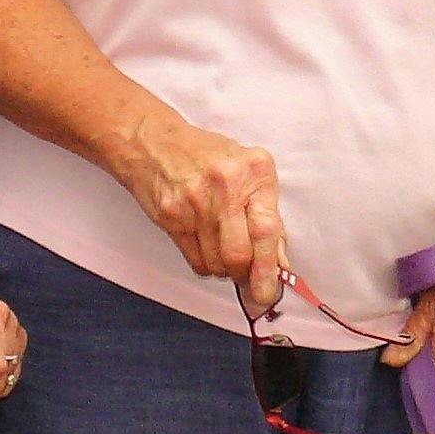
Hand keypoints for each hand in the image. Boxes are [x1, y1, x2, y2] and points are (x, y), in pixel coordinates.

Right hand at [114, 106, 285, 312]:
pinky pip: (196, 261)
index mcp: (253, 171)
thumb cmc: (206, 156)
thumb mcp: (248, 170)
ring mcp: (195, 204)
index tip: (270, 289)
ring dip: (226, 270)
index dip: (270, 267)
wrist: (155, 144)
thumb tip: (279, 259)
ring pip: (217, 263)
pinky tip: (209, 247)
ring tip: (226, 251)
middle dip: (246, 275)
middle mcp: (225, 187)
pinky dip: (208, 265)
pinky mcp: (172, 219)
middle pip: (238, 254)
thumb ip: (267, 212)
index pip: (266, 229)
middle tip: (250, 278)